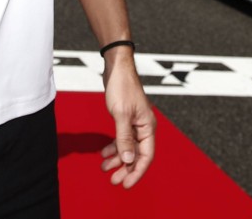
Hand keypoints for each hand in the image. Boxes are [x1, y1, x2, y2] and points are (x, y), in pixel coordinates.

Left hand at [99, 53, 154, 187]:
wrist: (116, 67)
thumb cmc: (121, 87)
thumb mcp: (121, 115)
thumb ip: (124, 138)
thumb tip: (128, 160)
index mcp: (148, 127)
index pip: (146, 156)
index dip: (137, 172)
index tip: (126, 184)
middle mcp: (144, 127)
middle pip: (137, 155)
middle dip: (126, 169)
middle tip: (113, 181)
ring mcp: (135, 123)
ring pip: (128, 148)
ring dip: (118, 159)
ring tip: (104, 168)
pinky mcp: (126, 119)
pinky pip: (122, 138)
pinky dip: (114, 147)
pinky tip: (103, 153)